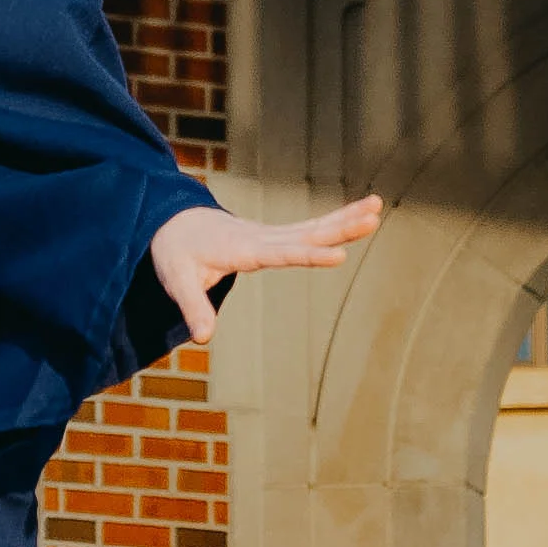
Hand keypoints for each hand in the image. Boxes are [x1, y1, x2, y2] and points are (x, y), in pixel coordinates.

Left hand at [150, 194, 382, 344]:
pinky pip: (306, 230)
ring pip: (311, 227)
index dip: (309, 256)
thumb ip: (192, 308)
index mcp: (242, 248)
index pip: (281, 253)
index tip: (338, 256)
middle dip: (340, 226)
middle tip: (373, 216)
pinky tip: (355, 217)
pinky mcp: (271, 237)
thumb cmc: (174, 252)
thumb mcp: (177, 281)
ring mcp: (268, 235)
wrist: (170, 221)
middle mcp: (260, 237)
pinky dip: (331, 224)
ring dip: (343, 218)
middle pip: (306, 233)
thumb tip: (203, 339)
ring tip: (377, 207)